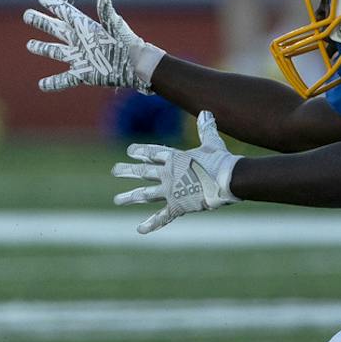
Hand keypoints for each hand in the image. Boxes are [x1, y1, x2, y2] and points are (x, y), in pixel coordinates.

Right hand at [24, 0, 164, 92]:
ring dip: (43, 49)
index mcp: (87, 28)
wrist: (136, 66)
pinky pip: (64, 79)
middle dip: (42, 23)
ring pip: (57, 52)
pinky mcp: (84, 74)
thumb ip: (106, 11)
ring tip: (30, 45)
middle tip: (27, 15)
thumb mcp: (116, 26)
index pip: (67, 14)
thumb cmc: (128, 44)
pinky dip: (53, 83)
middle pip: (57, 30)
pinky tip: (41, 85)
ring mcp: (81, 58)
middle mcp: (81, 42)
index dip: (54, 5)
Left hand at [111, 111, 240, 233]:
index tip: (129, 150)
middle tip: (114, 170)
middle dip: (127, 170)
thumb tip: (206, 111)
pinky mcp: (178, 206)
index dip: (141, 151)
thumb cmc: (221, 160)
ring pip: (145, 193)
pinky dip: (151, 224)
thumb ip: (206, 128)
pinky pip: (162, 217)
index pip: (154, 152)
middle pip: (143, 171)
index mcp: (175, 158)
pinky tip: (139, 230)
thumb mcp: (212, 142)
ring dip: (130, 197)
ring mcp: (171, 190)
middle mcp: (168, 173)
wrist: (226, 179)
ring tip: (117, 200)